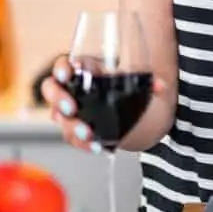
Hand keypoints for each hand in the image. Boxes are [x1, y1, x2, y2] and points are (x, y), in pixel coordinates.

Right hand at [40, 56, 166, 153]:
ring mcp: (68, 111)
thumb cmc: (121, 87)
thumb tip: (160, 86)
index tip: (67, 74)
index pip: (63, 65)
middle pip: (51, 90)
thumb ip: (148, 82)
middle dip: (59, 99)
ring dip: (71, 126)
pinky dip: (82, 143)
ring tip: (87, 132)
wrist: (123, 108)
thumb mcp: (133, 79)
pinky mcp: (73, 129)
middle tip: (72, 108)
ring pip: (59, 117)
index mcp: (81, 70)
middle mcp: (69, 90)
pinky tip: (95, 146)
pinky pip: (70, 137)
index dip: (61, 69)